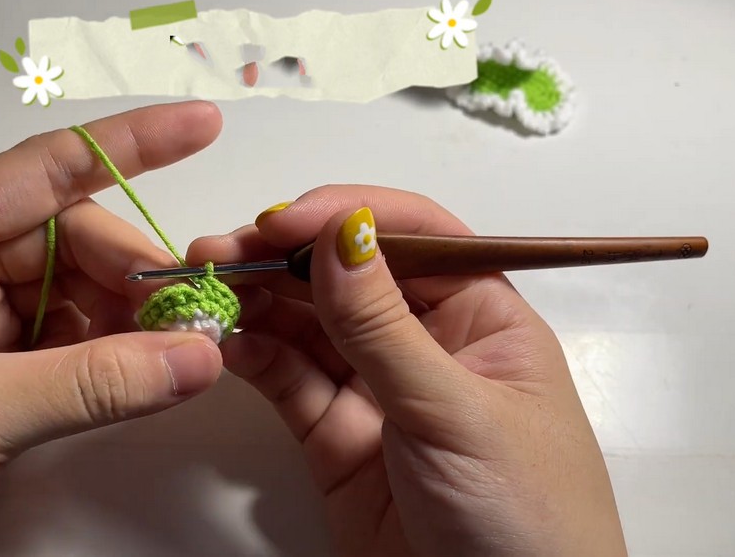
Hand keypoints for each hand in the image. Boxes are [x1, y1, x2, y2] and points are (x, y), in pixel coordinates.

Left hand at [0, 102, 224, 555]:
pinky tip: (144, 372)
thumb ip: (91, 384)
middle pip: (71, 239)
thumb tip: (197, 356)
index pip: (42, 171)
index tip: (201, 125)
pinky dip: (113, 357)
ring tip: (180, 348)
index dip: (130, 145)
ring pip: (78, 295)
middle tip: (195, 313)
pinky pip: (71, 345)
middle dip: (135, 270)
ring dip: (131, 318)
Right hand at [188, 185, 627, 556]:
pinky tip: (229, 340)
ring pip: (309, 325)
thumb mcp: (453, 410)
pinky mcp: (337, 437)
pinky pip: (290, 381)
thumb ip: (385, 326)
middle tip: (220, 251)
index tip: (283, 221)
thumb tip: (344, 231)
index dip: (347, 217)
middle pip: (347, 276)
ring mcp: (378, 389)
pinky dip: (256, 356)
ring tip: (208, 288)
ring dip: (258, 302)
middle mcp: (428, 343)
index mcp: (483, 316)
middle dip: (283, 258)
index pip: (413, 238)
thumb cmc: (525, 517)